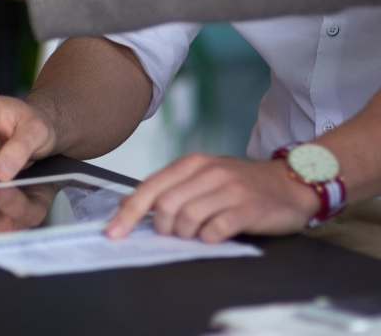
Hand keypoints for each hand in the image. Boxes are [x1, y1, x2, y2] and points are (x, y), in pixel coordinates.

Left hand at [106, 153, 321, 242]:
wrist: (289, 183)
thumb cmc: (241, 184)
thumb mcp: (204, 178)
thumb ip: (173, 188)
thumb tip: (132, 206)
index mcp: (191, 164)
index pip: (150, 187)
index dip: (128, 212)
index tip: (113, 232)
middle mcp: (207, 172)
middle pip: (165, 203)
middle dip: (160, 227)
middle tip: (170, 234)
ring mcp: (228, 189)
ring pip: (187, 217)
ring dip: (184, 234)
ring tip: (194, 234)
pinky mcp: (248, 208)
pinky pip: (216, 228)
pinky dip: (208, 238)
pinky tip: (213, 237)